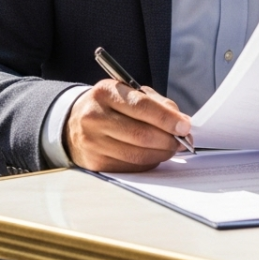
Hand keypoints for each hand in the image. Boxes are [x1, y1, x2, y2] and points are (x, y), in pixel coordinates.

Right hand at [65, 79, 191, 172]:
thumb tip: (181, 122)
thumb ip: (155, 103)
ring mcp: (93, 142)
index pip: (141, 106)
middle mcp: (95, 116)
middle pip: (141, 134)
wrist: (74, 123)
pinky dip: (148, 162)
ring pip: (138, 154)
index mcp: (105, 92)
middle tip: (182, 140)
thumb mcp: (128, 93)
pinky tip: (153, 155)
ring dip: (161, 153)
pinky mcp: (95, 163)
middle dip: (168, 139)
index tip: (184, 126)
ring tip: (171, 147)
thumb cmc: (109, 106)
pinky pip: (131, 167)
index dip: (166, 118)